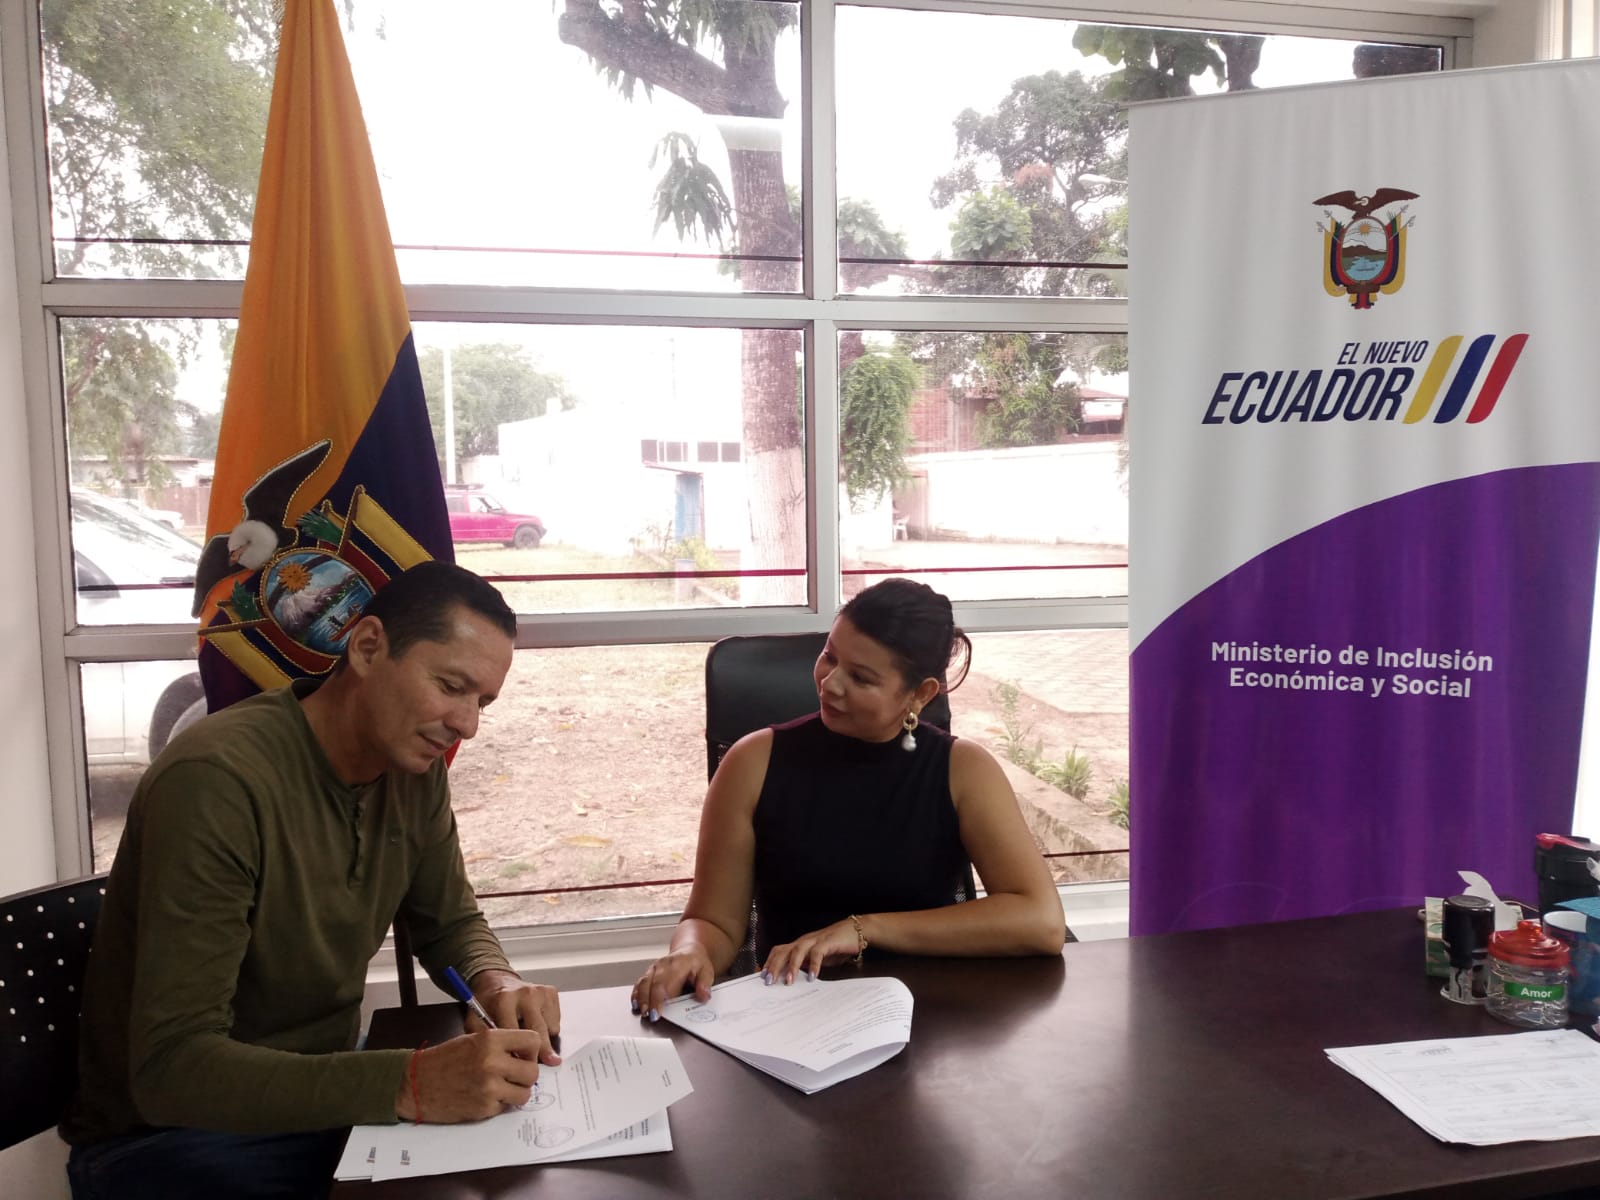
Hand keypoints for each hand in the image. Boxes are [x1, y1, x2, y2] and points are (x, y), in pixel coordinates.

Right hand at [394, 1029, 545, 1122]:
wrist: (415, 1083)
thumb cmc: (443, 1060)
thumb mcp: (473, 1039)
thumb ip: (500, 1044)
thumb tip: (525, 1054)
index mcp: (491, 1039)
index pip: (533, 1041)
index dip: (531, 1051)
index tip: (524, 1056)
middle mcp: (492, 1062)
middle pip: (533, 1072)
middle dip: (526, 1075)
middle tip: (514, 1076)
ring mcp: (489, 1087)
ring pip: (525, 1094)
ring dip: (517, 1093)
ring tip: (502, 1088)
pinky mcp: (484, 1108)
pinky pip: (506, 1108)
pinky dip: (499, 1105)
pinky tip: (485, 1097)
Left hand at [470, 969, 560, 1063]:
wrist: (495, 980)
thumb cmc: (486, 1004)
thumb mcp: (475, 1020)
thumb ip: (482, 1040)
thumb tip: (497, 1062)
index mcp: (504, 1000)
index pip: (516, 1036)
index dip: (516, 1055)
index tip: (517, 1068)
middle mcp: (525, 993)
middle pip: (537, 1035)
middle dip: (536, 1055)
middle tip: (534, 1068)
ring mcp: (540, 992)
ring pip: (549, 1031)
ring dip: (543, 1043)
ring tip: (531, 1045)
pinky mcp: (551, 993)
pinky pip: (555, 1023)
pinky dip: (548, 1031)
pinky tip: (535, 1028)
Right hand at [631, 946, 715, 1019]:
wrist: (689, 952)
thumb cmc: (697, 963)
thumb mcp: (707, 971)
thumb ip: (705, 984)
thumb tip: (703, 995)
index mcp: (677, 964)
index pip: (665, 982)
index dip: (660, 998)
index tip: (658, 1012)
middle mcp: (663, 965)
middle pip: (651, 983)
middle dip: (648, 1001)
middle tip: (649, 1015)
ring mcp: (654, 968)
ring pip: (643, 982)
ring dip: (641, 998)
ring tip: (642, 1011)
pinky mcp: (649, 973)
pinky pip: (639, 983)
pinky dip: (636, 994)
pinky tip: (636, 1004)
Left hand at [761, 919, 859, 983]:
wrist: (856, 930)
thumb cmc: (836, 946)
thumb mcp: (817, 959)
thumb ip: (806, 966)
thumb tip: (793, 979)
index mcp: (799, 945)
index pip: (779, 951)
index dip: (769, 962)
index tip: (761, 976)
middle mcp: (804, 941)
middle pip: (783, 951)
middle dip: (775, 966)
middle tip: (769, 981)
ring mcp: (815, 940)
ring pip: (797, 950)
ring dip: (792, 966)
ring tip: (788, 981)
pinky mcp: (828, 942)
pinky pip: (818, 953)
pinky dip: (814, 965)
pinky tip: (812, 977)